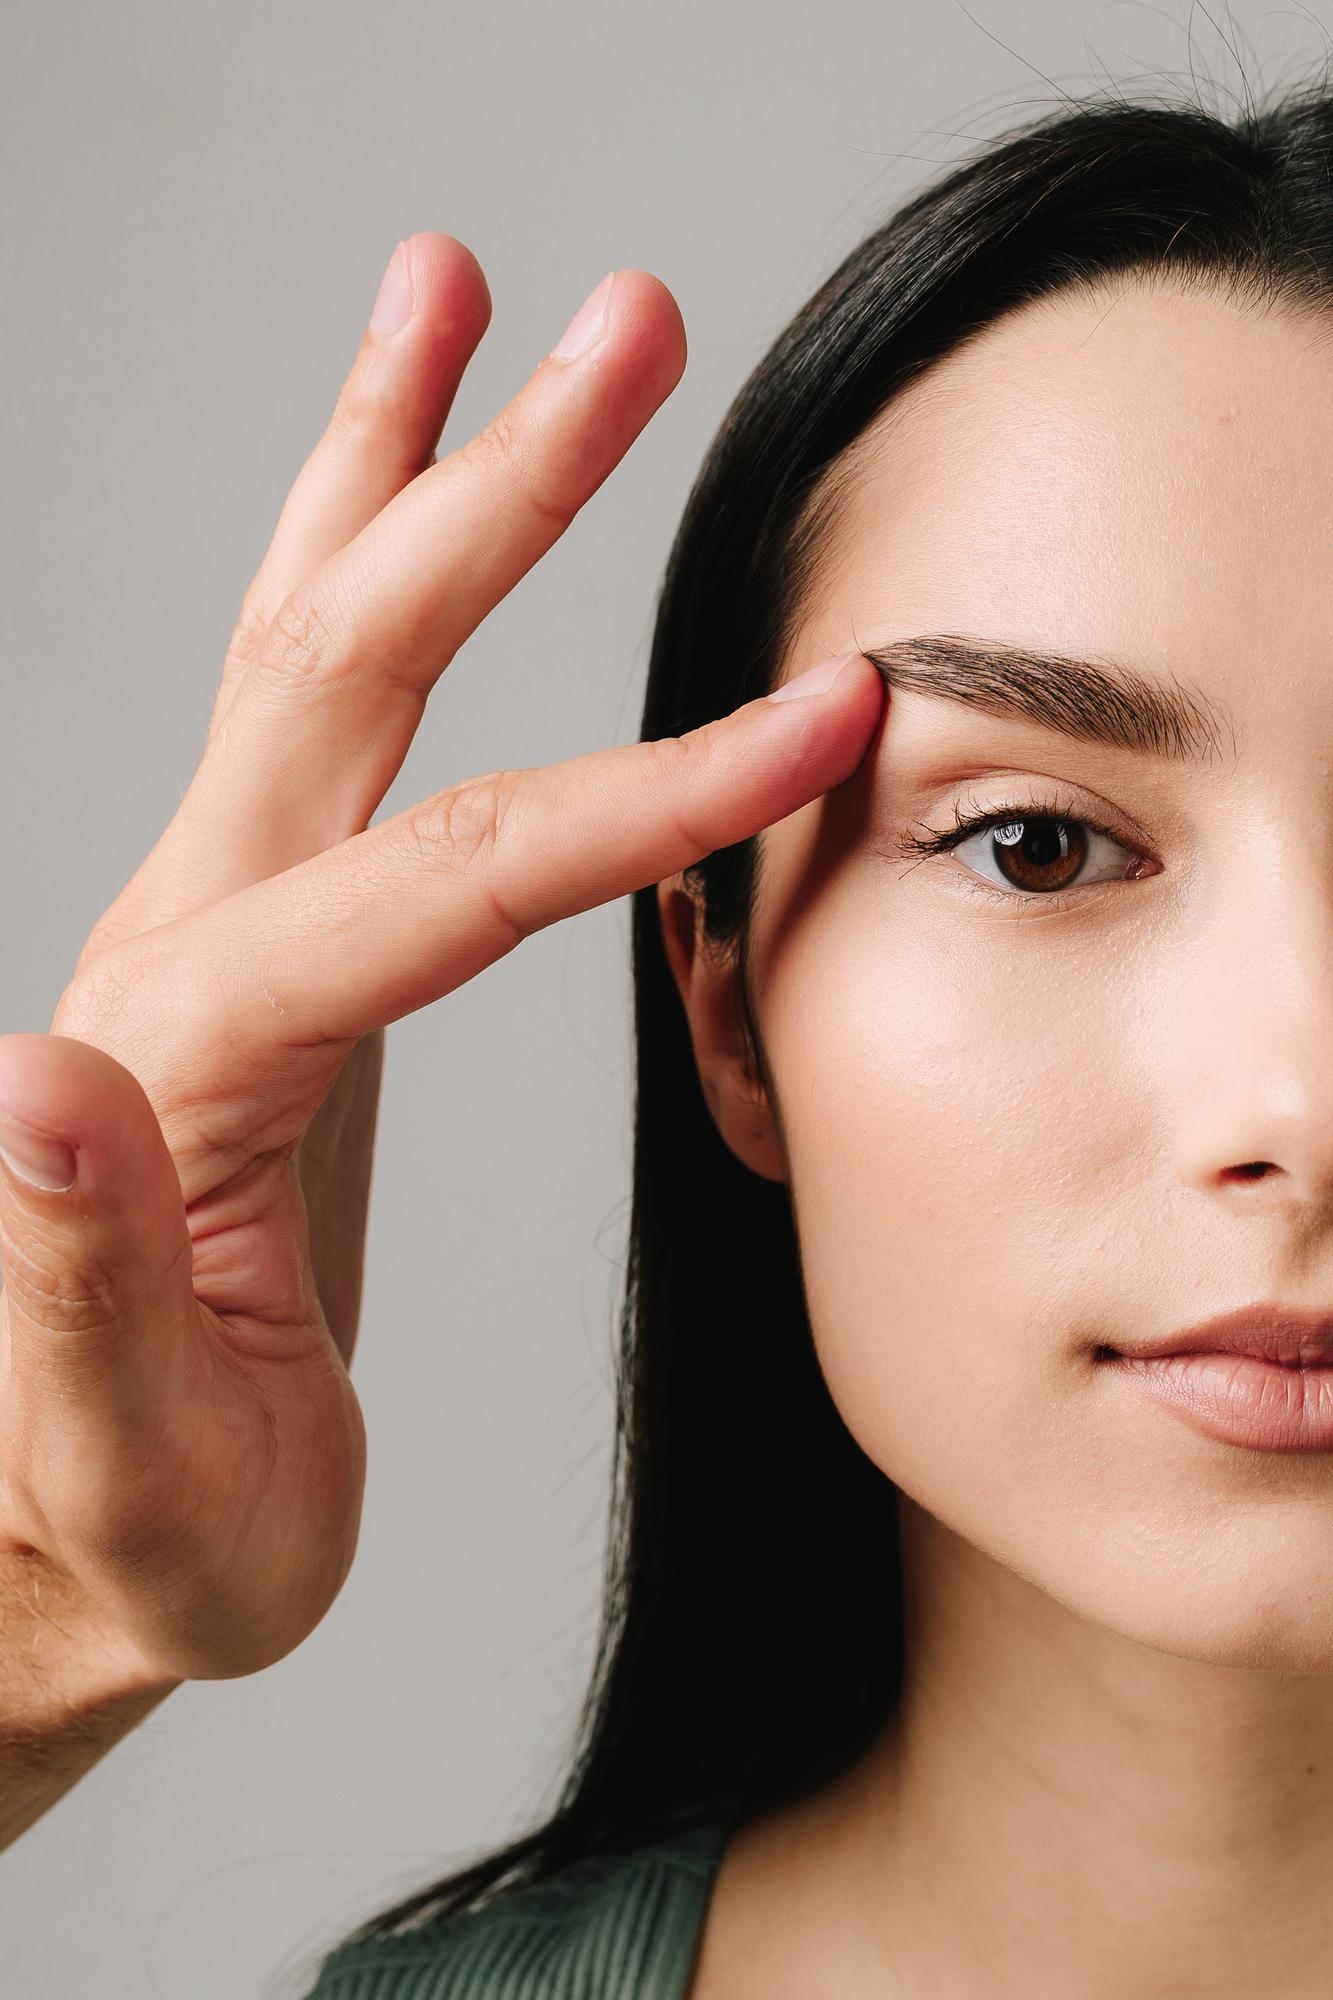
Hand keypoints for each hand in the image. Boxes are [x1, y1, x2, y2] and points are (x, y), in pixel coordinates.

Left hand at [0, 236, 883, 1708]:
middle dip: (497, 487)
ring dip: (395, 459)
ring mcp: (219, 919)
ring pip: (305, 639)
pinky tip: (407, 506)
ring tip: (459, 293)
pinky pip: (318, 711)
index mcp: (189, 1049)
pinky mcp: (264, 935)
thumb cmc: (126, 1519)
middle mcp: (186, 940)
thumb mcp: (126, 1460)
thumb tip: (29, 1077)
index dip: (644, 797)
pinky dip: (366, 571)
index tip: (820, 728)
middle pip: (350, 661)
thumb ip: (72, 1281)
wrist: (56, 1525)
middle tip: (625, 318)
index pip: (446, 877)